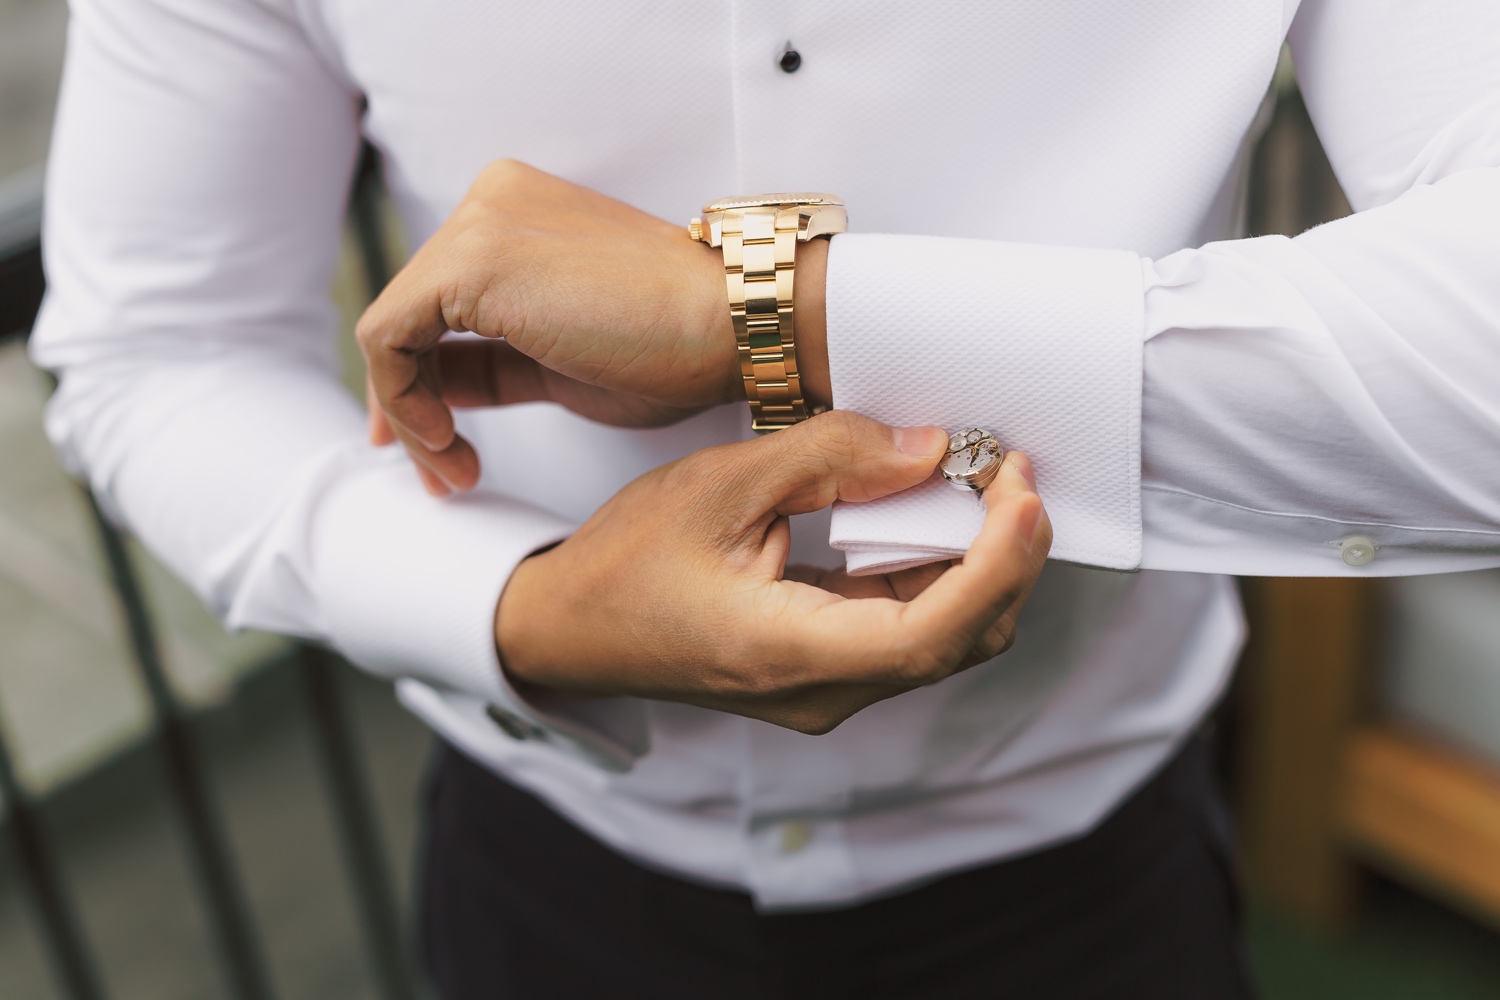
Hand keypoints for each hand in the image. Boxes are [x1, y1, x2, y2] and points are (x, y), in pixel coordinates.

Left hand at [356, 159, 831, 495]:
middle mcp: (492, 203)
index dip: (422, 380)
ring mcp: (478, 225)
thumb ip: (495, 362)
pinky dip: (403, 400)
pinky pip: (389, 338)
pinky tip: (448, 442)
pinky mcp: (469, 262)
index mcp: (520, 214)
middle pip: (411, 315)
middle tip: (441, 474)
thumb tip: (430, 392)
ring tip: (453, 472)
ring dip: (409, 415)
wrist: (734, 326)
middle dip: (410, 405)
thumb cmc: (678, 350)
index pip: (441, 303)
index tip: (438, 444)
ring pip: (392, 330)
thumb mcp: (563, 360)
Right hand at [496, 412, 1050, 734]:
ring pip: (941, 637)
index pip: (933, 633)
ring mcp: (825, 689)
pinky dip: (935, 572)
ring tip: (976, 481)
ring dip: (975, 562)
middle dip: (1005, 556)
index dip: (998, 563)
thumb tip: (930, 448)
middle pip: (958, 639)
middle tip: (1008, 469)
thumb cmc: (624, 562)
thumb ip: (830, 458)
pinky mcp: (823, 672)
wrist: (569, 628)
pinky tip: (928, 513)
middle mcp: (821, 691)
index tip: (1022, 491)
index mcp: (790, 653)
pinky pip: (904, 630)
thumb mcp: (720, 485)